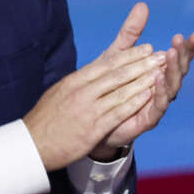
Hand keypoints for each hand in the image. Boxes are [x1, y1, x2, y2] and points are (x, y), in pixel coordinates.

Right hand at [23, 40, 167, 171]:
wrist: (33, 145)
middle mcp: (81, 91)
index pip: (107, 64)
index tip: (147, 48)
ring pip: (120, 91)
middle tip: (160, 56)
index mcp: (74, 81)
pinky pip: (117, 112)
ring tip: (160, 72)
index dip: (130, 55)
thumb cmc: (46, 119)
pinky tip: (148, 95)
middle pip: (116, 74)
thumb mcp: (60, 91)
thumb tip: (95, 71)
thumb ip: (79, 81)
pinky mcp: (91, 128)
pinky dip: (134, 102)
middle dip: (142, 64)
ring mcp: (87, 109)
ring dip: (143, 80)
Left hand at [90, 3, 193, 159]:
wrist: (92, 117)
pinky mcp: (146, 119)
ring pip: (171, 87)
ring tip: (171, 54)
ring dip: (172, 71)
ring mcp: (156, 104)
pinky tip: (158, 78)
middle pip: (179, 71)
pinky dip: (160, 92)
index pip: (178, 58)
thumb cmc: (109, 83)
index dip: (188, 48)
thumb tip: (143, 4)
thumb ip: (131, 33)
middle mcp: (162, 89)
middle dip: (182, 56)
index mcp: (159, 72)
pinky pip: (157, 106)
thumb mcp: (118, 54)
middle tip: (181, 40)